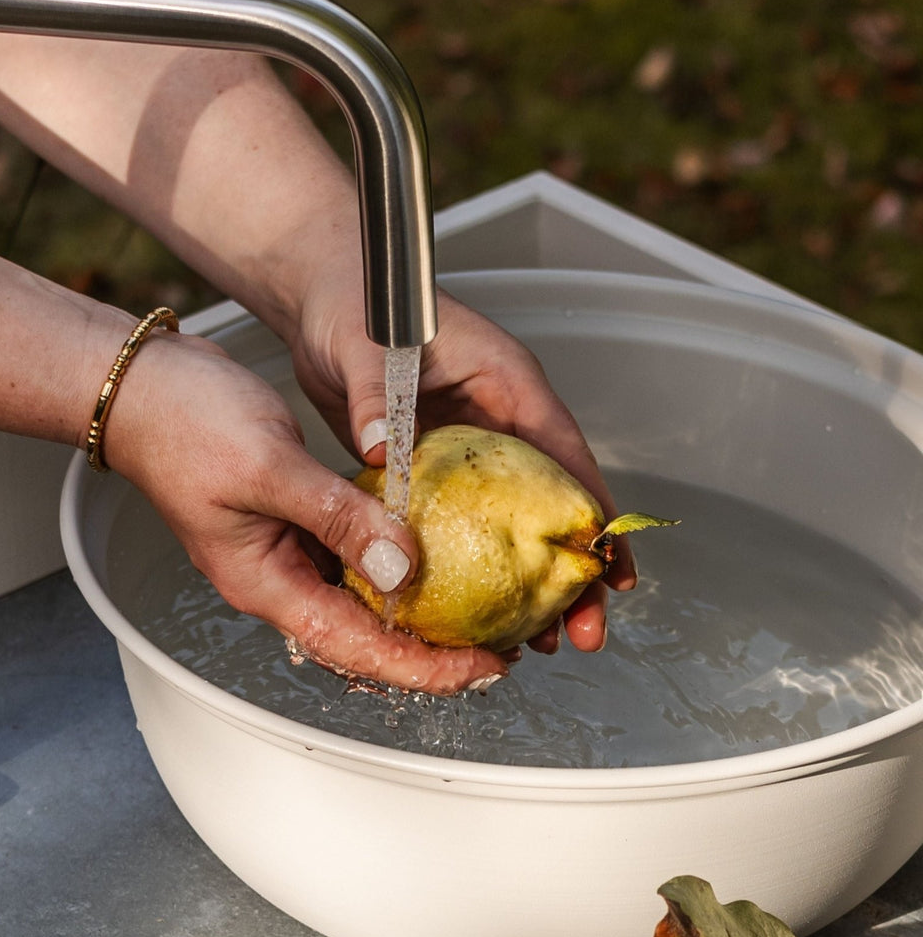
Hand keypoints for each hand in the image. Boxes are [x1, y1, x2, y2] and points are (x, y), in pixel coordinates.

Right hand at [102, 329, 509, 694]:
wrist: (143, 386)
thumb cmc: (185, 423)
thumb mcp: (271, 466)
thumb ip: (337, 518)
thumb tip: (401, 566)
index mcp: (263, 581)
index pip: (354, 647)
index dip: (422, 667)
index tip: (480, 668)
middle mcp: (276, 576)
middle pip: (362, 635)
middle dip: (428, 648)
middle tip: (493, 645)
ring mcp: (284, 548)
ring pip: (359, 596)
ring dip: (414, 606)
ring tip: (474, 609)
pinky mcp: (293, 518)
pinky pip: (350, 551)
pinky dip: (390, 554)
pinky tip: (429, 545)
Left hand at [291, 284, 638, 657]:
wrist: (324, 296)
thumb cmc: (358, 302)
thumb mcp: (368, 347)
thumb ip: (379, 396)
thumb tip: (382, 449)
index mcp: (505, 381)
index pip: (564, 454)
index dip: (592, 516)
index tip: (612, 572)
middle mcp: (499, 416)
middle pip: (551, 501)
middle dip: (571, 568)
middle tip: (582, 632)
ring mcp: (470, 441)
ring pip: (513, 519)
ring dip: (526, 576)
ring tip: (540, 640)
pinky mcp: (436, 460)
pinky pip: (467, 518)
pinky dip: (478, 561)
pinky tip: (477, 607)